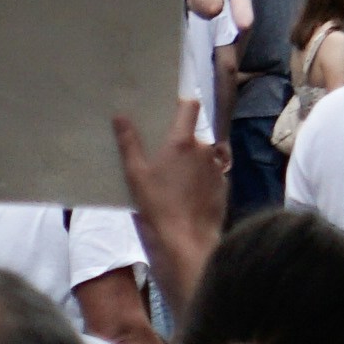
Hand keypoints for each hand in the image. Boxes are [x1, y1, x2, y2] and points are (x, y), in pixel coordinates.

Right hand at [114, 104, 228, 308]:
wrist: (187, 240)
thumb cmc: (157, 206)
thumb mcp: (135, 174)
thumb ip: (129, 143)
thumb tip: (120, 117)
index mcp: (182, 141)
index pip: (189, 107)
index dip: (182, 104)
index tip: (171, 109)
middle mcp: (204, 149)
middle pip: (193, 135)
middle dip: (181, 142)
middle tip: (163, 157)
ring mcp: (216, 167)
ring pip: (203, 155)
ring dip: (192, 161)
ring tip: (175, 180)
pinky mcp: (223, 185)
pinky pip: (210, 173)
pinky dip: (201, 178)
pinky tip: (187, 194)